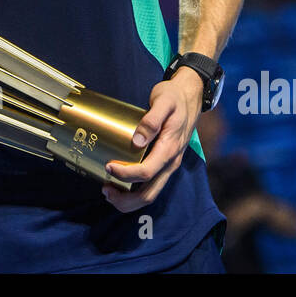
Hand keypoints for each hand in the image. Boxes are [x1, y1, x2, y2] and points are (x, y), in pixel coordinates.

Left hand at [101, 67, 203, 212]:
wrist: (190, 97)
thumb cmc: (174, 97)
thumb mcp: (164, 101)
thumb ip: (152, 120)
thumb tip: (137, 140)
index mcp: (170, 149)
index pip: (147, 171)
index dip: (126, 174)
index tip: (108, 166)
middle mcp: (171, 162)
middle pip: (149, 194)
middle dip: (126, 200)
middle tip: (105, 191)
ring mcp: (168, 165)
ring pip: (151, 193)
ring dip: (129, 199)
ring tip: (109, 191)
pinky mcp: (164, 163)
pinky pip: (151, 185)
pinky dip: (134, 191)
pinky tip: (119, 183)